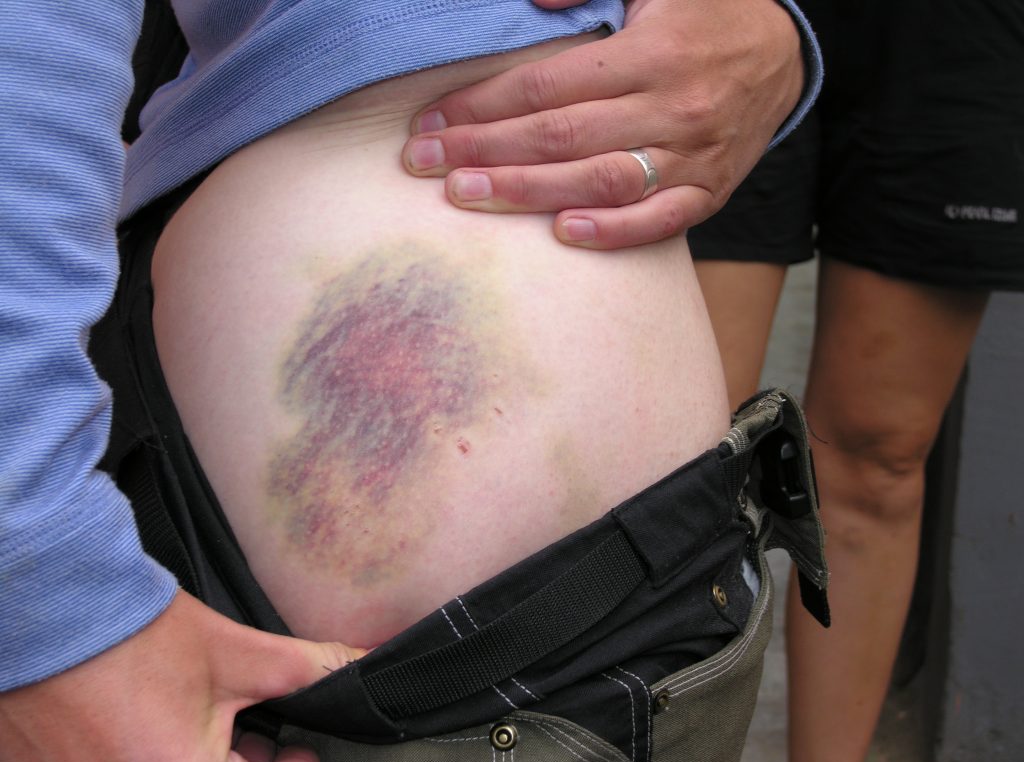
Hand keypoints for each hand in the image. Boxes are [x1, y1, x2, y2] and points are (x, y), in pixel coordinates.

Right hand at [0, 591, 363, 761]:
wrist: (54, 609)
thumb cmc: (138, 635)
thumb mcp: (238, 654)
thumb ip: (311, 669)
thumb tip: (369, 662)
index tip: (300, 752)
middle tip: (266, 738)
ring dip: (205, 760)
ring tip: (217, 724)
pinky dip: (161, 754)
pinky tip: (168, 726)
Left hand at [402, 0, 803, 248]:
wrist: (785, 53)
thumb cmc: (706, 11)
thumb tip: (531, 1)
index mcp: (653, 51)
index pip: (547, 86)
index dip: (484, 105)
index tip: (433, 122)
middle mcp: (673, 107)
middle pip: (561, 138)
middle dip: (485, 151)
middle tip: (425, 166)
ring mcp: (694, 155)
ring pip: (600, 182)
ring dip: (528, 193)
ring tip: (469, 197)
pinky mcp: (711, 190)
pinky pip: (660, 220)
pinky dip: (613, 232)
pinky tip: (561, 235)